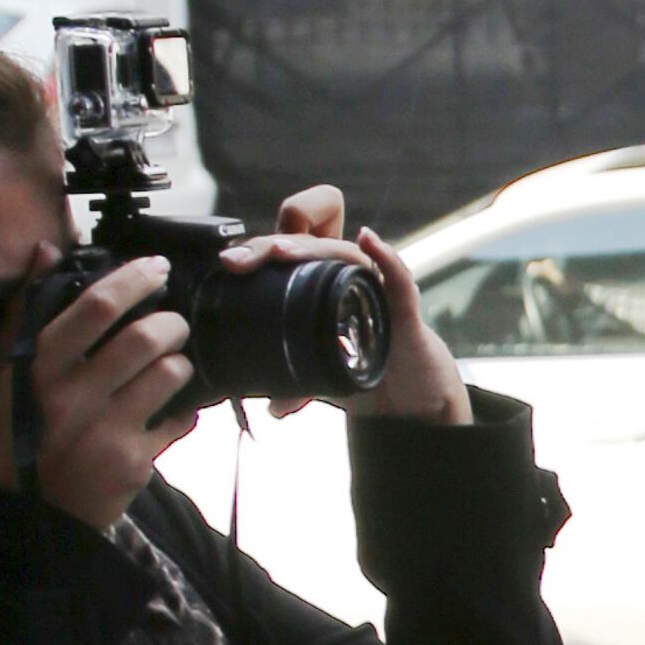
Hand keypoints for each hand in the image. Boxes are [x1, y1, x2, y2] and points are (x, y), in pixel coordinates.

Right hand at [0, 255, 192, 530]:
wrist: (31, 510)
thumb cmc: (23, 428)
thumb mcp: (10, 368)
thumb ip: (28, 308)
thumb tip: (47, 249)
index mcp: (39, 363)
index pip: (97, 305)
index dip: (136, 279)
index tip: (159, 268)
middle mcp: (72, 394)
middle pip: (147, 337)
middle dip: (173, 324)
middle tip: (174, 326)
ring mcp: (106, 429)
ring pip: (172, 374)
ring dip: (182, 365)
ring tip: (170, 369)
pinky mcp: (135, 462)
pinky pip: (182, 420)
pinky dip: (184, 411)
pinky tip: (169, 413)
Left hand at [239, 184, 467, 425]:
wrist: (413, 396)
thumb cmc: (367, 371)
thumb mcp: (323, 375)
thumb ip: (299, 383)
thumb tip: (270, 407)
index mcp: (318, 285)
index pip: (287, 245)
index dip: (259, 248)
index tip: (231, 265)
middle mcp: (345, 277)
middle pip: (306, 237)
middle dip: (269, 245)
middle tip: (240, 263)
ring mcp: (375, 288)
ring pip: (342, 252)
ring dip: (310, 248)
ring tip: (282, 254)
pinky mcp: (404, 308)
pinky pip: (397, 279)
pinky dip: (385, 258)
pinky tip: (369, 241)